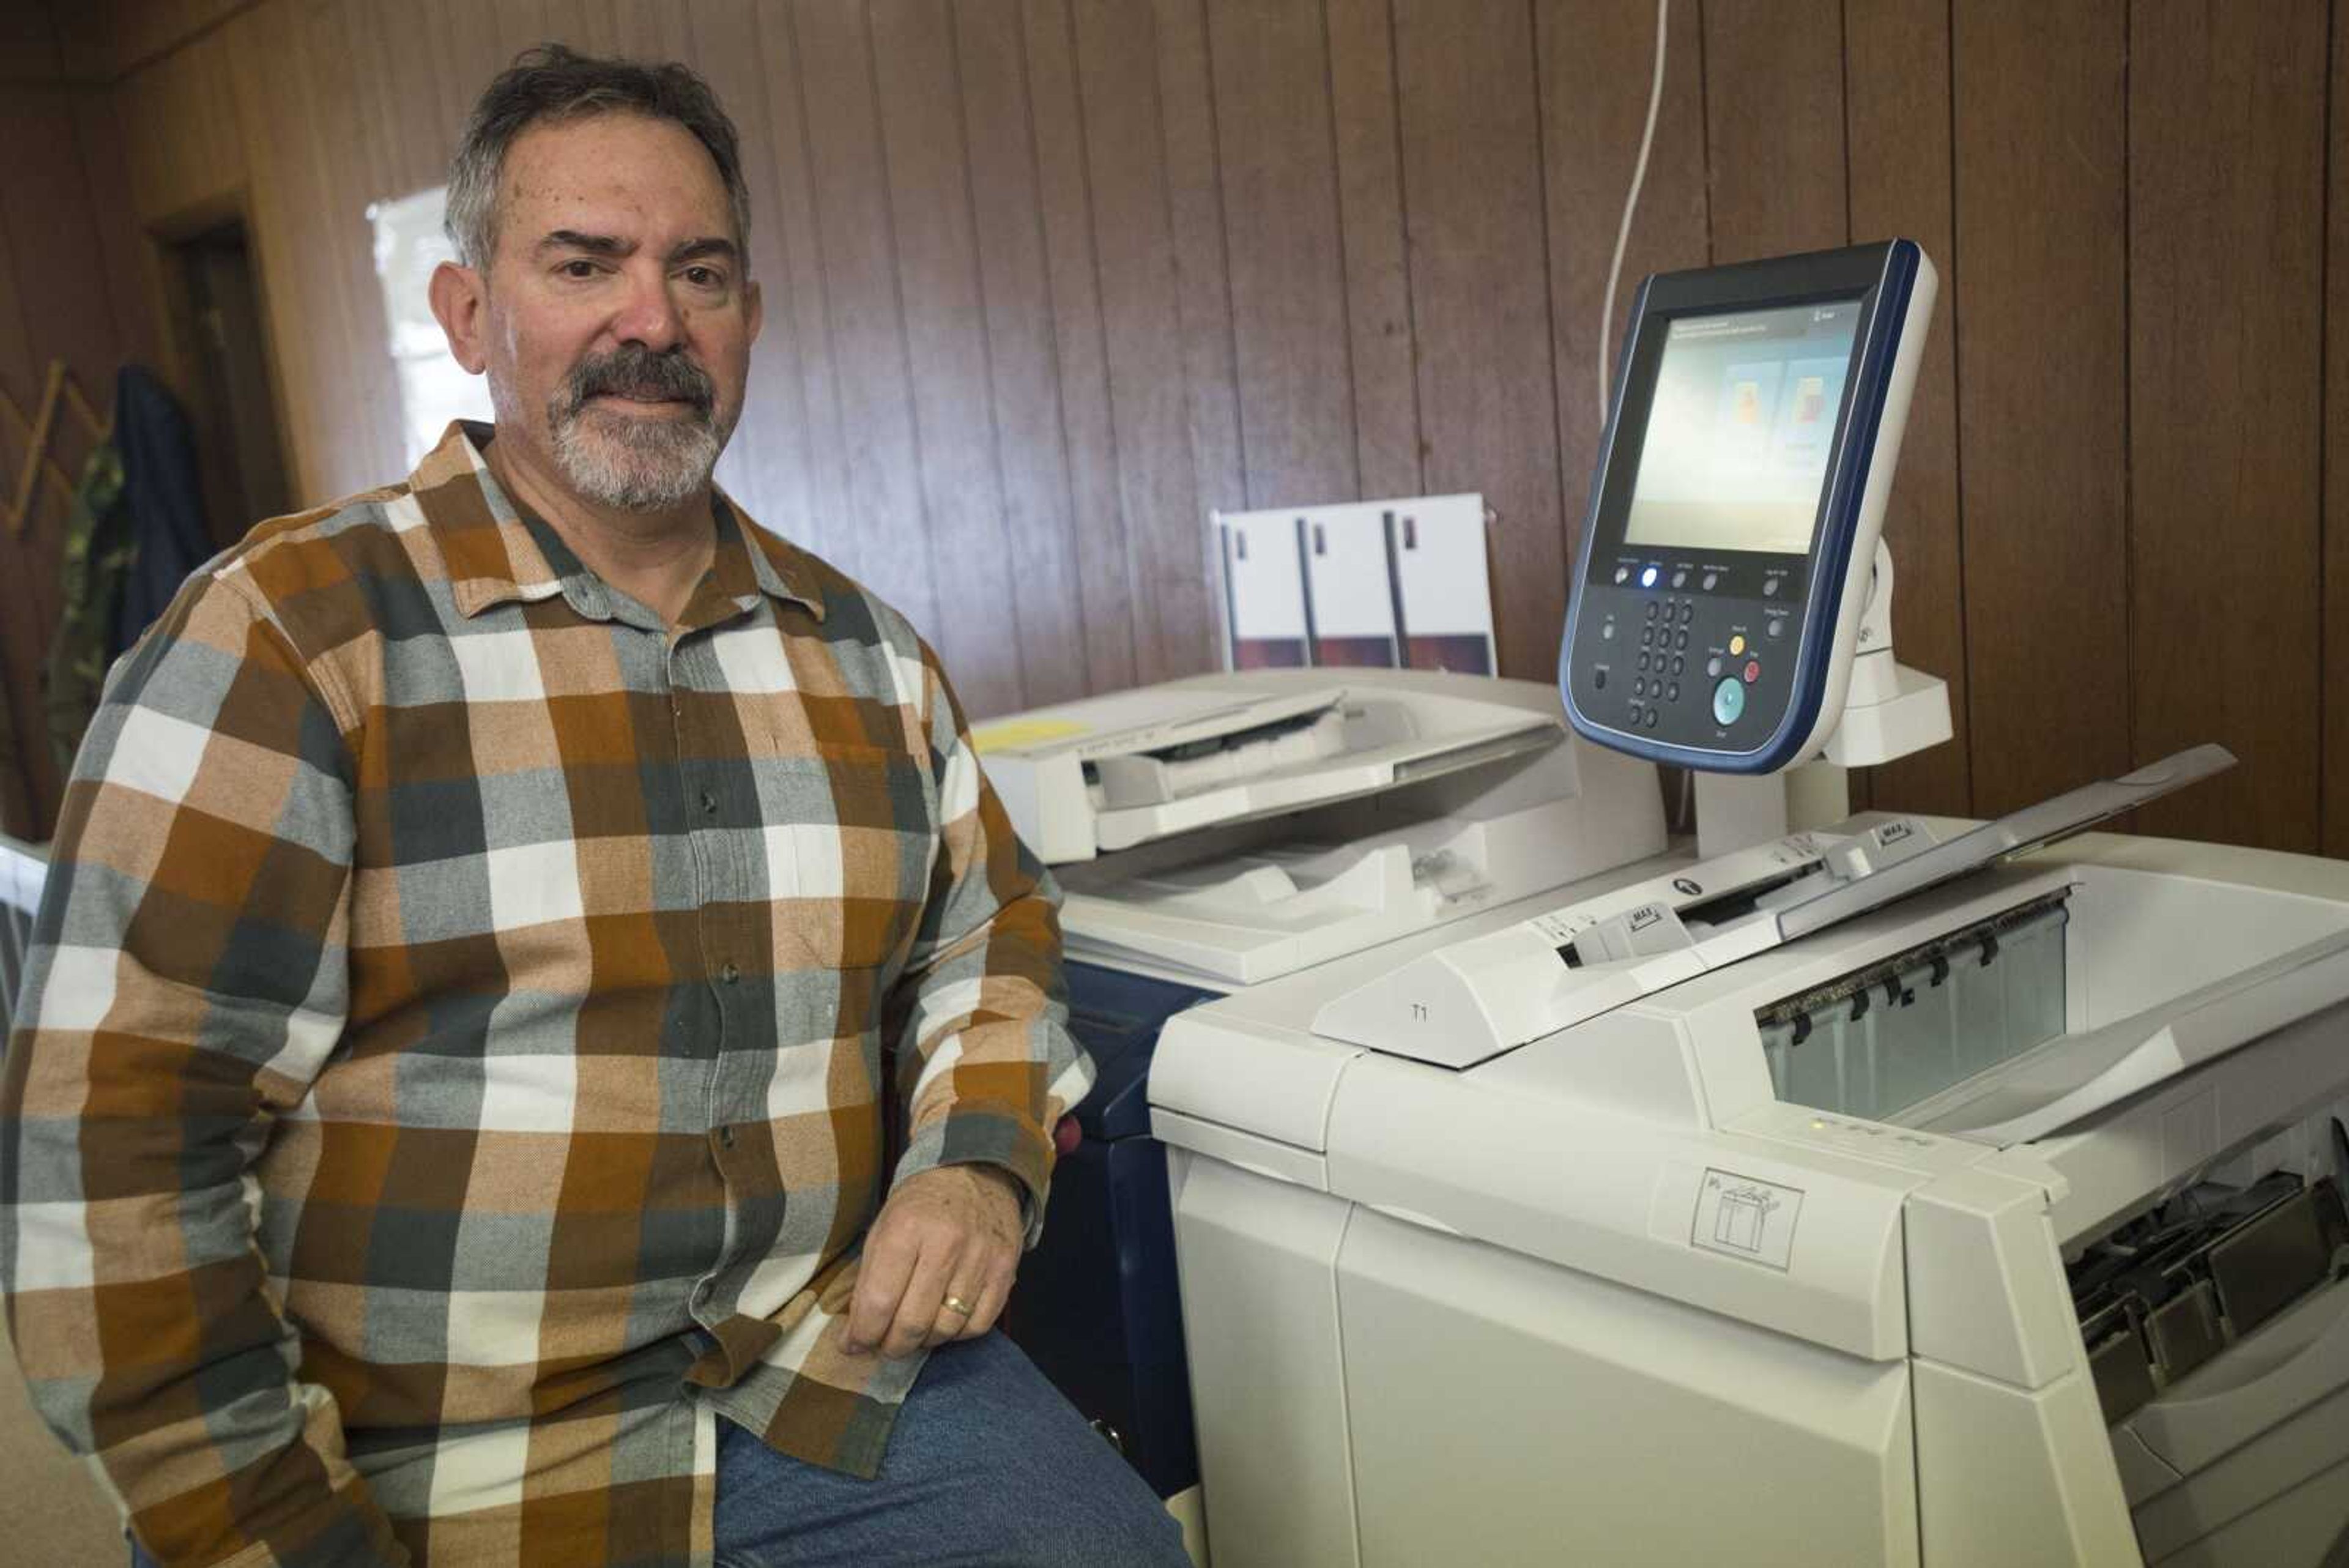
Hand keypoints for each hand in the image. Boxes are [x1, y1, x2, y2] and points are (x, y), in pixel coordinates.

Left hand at [844, 1164, 1023, 1358]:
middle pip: (913, 1322)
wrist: (974, 1173)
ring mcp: (980, 1257)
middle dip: (892, 1346)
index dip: (862, 1334)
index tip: (853, 1345)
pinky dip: (957, 1334)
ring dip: (924, 1342)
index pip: (879, 1301)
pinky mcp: (1005, 1268)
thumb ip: (868, 1281)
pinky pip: (979, 1324)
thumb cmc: (920, 1206)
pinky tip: (944, 1323)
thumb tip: (855, 1337)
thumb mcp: (883, 1229)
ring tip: (913, 1335)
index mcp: (905, 1228)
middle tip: (884, 1347)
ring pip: (947, 1328)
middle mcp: (945, 1243)